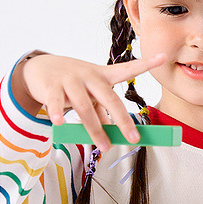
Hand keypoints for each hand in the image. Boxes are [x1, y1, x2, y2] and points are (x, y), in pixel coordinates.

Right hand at [13, 52, 164, 152]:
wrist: (39, 68)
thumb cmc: (73, 82)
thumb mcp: (90, 93)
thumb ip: (101, 111)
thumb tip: (113, 134)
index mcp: (103, 75)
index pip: (128, 68)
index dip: (146, 63)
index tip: (163, 56)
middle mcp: (89, 75)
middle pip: (110, 98)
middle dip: (123, 120)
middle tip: (134, 138)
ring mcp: (70, 79)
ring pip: (84, 106)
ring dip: (95, 129)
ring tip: (104, 147)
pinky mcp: (51, 85)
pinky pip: (57, 102)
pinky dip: (59, 113)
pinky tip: (60, 123)